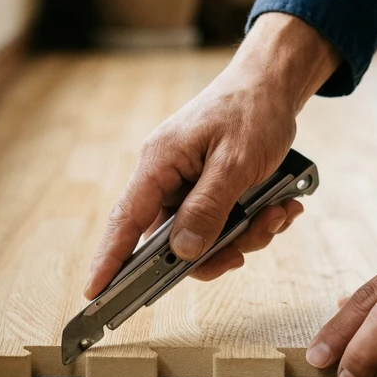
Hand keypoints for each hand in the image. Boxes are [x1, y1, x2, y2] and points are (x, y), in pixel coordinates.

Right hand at [85, 13, 341, 298]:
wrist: (273, 82)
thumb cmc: (252, 110)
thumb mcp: (236, 161)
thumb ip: (209, 207)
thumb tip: (183, 251)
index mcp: (159, 164)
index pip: (125, 220)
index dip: (109, 260)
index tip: (95, 294)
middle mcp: (167, 177)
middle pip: (174, 241)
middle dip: (219, 250)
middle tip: (253, 241)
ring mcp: (189, 184)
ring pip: (205, 237)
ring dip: (246, 235)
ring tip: (278, 213)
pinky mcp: (210, 188)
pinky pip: (224, 224)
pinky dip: (255, 223)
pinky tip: (281, 206)